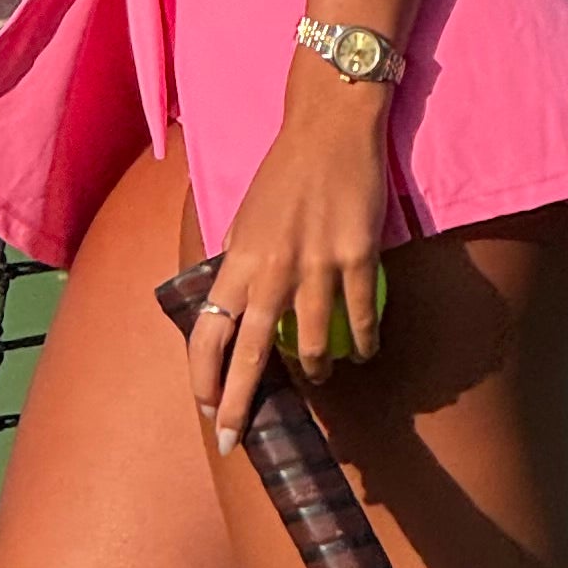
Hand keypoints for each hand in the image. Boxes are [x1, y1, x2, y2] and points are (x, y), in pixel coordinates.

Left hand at [187, 65, 390, 453]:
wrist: (329, 127)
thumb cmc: (284, 174)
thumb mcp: (245, 219)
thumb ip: (238, 266)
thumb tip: (230, 308)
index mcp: (238, 259)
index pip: (208, 331)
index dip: (204, 376)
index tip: (207, 408)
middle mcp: (272, 267)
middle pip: (249, 351)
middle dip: (238, 402)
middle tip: (232, 439)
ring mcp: (317, 263)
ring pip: (313, 340)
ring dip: (316, 368)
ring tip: (320, 377)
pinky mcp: (358, 254)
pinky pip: (360, 314)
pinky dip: (362, 340)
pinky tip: (364, 352)